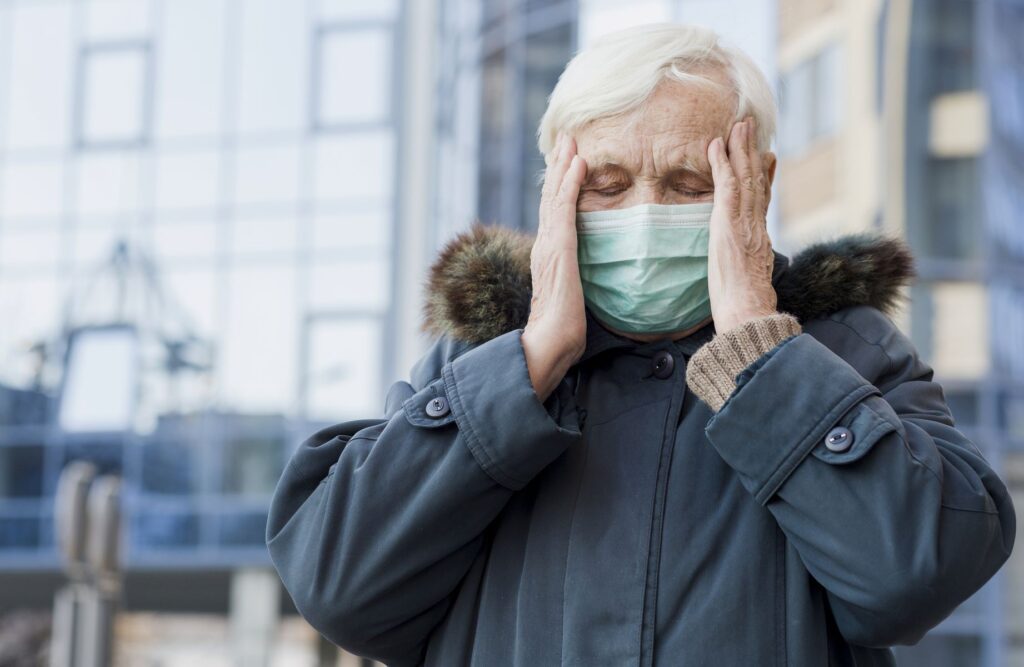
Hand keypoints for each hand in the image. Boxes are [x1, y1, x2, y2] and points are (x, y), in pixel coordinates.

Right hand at [521, 131, 587, 401]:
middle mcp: (545, 244)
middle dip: (559, 166)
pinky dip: (570, 183)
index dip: (560, 186)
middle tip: (567, 138)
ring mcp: (549, 245)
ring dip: (563, 166)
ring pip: (555, 196)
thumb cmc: (564, 329)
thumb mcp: (574, 295)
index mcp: (550, 254)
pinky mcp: (559, 249)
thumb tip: (590, 275)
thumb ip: (579, 279)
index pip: (554, 213)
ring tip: (571, 141)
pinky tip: (579, 164)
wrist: (551, 342)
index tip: (569, 162)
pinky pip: (564, 208)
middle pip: (550, 197)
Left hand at [706, 117, 777, 332]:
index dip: (766, 175)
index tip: (768, 156)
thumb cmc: (745, 305)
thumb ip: (751, 264)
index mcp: (760, 238)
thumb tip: (752, 264)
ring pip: (746, 176)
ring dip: (740, 148)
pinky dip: (722, 164)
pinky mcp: (729, 223)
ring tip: (737, 125)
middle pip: (757, 180)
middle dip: (753, 152)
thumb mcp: (750, 278)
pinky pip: (727, 186)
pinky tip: (717, 146)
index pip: (763, 200)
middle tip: (749, 127)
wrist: (747, 312)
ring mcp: (744, 222)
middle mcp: (756, 225)